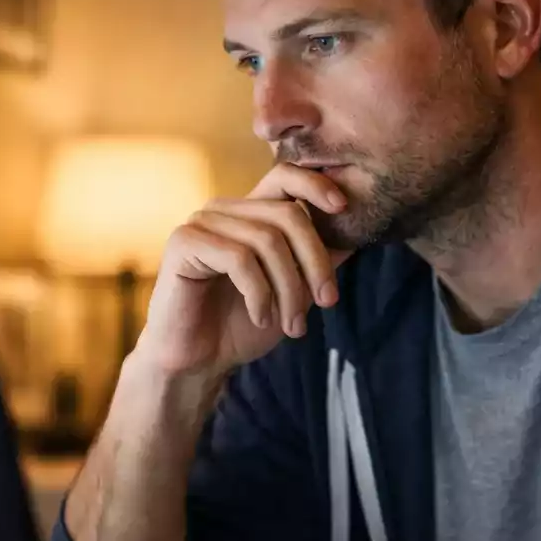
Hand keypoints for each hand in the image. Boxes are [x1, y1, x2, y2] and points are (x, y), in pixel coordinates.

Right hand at [133, 163, 353, 378]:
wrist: (197, 363)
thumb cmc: (241, 326)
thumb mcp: (294, 293)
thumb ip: (317, 262)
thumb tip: (357, 235)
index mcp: (248, 213)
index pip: (285, 177)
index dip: (317, 185)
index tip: (344, 208)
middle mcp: (223, 210)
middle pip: (286, 214)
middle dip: (315, 262)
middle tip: (327, 303)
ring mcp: (201, 223)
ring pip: (266, 240)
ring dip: (289, 289)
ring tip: (293, 325)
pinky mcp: (183, 243)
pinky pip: (238, 259)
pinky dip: (259, 294)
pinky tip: (260, 317)